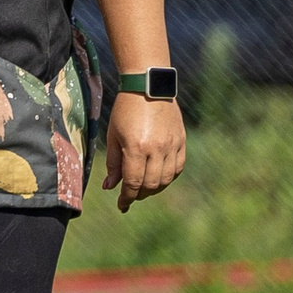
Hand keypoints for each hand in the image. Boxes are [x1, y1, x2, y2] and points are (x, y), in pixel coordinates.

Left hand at [101, 93, 184, 211]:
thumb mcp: (113, 135)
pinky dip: (169, 177)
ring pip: (166, 179)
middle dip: (139, 195)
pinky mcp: (181, 140)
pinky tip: (159, 177)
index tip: (122, 205)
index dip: (127, 198)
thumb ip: (113, 163)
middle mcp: (156, 149)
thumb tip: (110, 187)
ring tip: (144, 188)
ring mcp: (171, 145)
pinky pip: (178, 167)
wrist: (147, 86)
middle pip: (151, 185)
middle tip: (131, 196)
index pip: (133, 183)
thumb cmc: (125, 110)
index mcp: (136, 148)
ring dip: (154, 189)